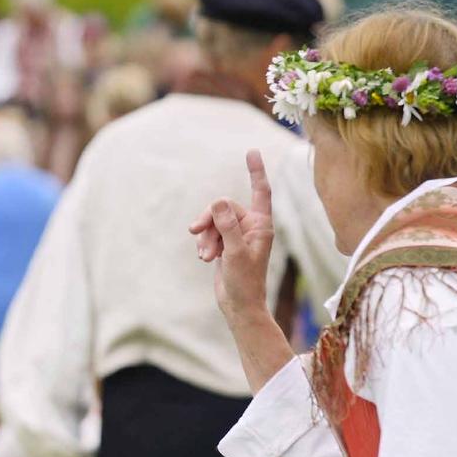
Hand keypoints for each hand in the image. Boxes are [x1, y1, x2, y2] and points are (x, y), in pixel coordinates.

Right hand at [189, 149, 273, 319]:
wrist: (239, 305)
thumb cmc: (245, 282)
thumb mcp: (234, 251)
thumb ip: (227, 225)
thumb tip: (219, 201)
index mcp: (261, 225)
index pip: (260, 192)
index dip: (256, 171)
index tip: (251, 151)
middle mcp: (251, 227)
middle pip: (224, 208)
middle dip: (209, 222)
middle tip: (195, 232)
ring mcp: (237, 236)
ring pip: (214, 222)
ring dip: (206, 237)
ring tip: (205, 257)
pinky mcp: (226, 245)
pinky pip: (210, 234)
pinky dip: (204, 244)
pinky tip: (205, 258)